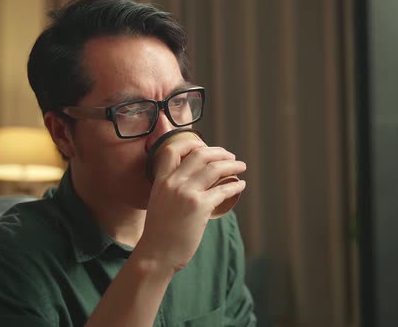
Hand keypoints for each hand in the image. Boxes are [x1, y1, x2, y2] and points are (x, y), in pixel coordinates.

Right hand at [135, 138, 246, 272]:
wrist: (156, 255)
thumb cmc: (160, 233)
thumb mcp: (159, 202)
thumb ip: (171, 188)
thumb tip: (192, 179)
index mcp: (161, 180)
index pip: (173, 149)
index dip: (191, 143)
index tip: (204, 145)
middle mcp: (173, 183)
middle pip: (200, 154)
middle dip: (219, 152)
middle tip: (231, 156)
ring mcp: (186, 194)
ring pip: (214, 168)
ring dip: (232, 165)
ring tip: (241, 167)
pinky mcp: (200, 207)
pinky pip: (223, 190)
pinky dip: (235, 185)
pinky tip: (240, 185)